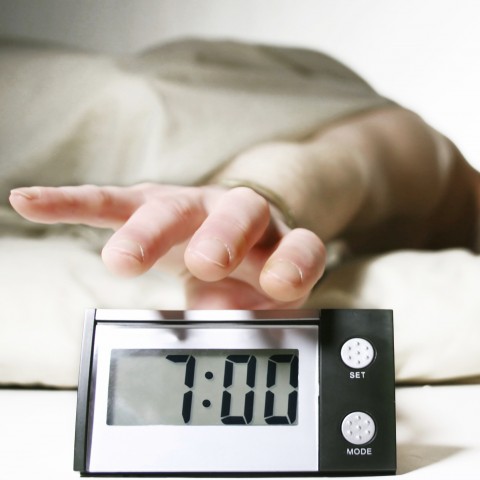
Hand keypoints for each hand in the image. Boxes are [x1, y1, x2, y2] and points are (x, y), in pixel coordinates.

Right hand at [9, 183, 325, 308]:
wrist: (245, 235)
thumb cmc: (256, 271)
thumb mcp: (265, 301)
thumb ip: (252, 316)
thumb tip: (222, 327)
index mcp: (278, 244)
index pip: (299, 248)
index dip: (292, 265)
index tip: (279, 286)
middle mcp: (241, 217)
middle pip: (238, 214)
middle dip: (222, 238)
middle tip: (205, 263)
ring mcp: (197, 208)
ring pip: (173, 207)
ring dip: (148, 231)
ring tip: (122, 259)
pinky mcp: (155, 205)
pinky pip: (114, 202)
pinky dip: (76, 204)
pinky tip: (32, 203)